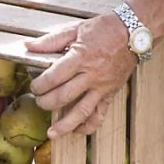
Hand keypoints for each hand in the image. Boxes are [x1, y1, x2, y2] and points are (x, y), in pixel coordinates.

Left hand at [25, 13, 136, 138]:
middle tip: (38, 102)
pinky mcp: (111, 93)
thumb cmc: (104, 28)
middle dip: (46, 102)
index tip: (34, 87)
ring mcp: (102, 86)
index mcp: (80, 57)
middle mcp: (91, 75)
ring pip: (82, 111)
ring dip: (65, 125)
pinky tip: (78, 131)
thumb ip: (51, 40)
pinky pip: (100, 114)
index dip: (40, 85)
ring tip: (52, 134)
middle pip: (64, 96)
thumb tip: (27, 46)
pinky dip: (89, 126)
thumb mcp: (76, 29)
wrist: (135, 32)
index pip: (54, 77)